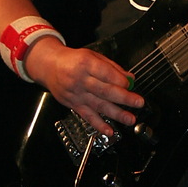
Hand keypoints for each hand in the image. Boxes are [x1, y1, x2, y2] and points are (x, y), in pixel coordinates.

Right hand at [24, 36, 143, 136]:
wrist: (49, 67)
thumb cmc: (73, 60)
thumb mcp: (92, 56)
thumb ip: (112, 67)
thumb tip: (130, 78)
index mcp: (86, 63)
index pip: (105, 73)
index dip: (119, 80)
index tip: (131, 85)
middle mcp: (80, 80)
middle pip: (105, 90)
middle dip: (124, 97)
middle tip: (138, 102)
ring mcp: (76, 94)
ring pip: (99, 105)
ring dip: (116, 114)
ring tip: (130, 119)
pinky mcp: (73, 105)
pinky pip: (87, 116)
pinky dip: (99, 125)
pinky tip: (109, 130)